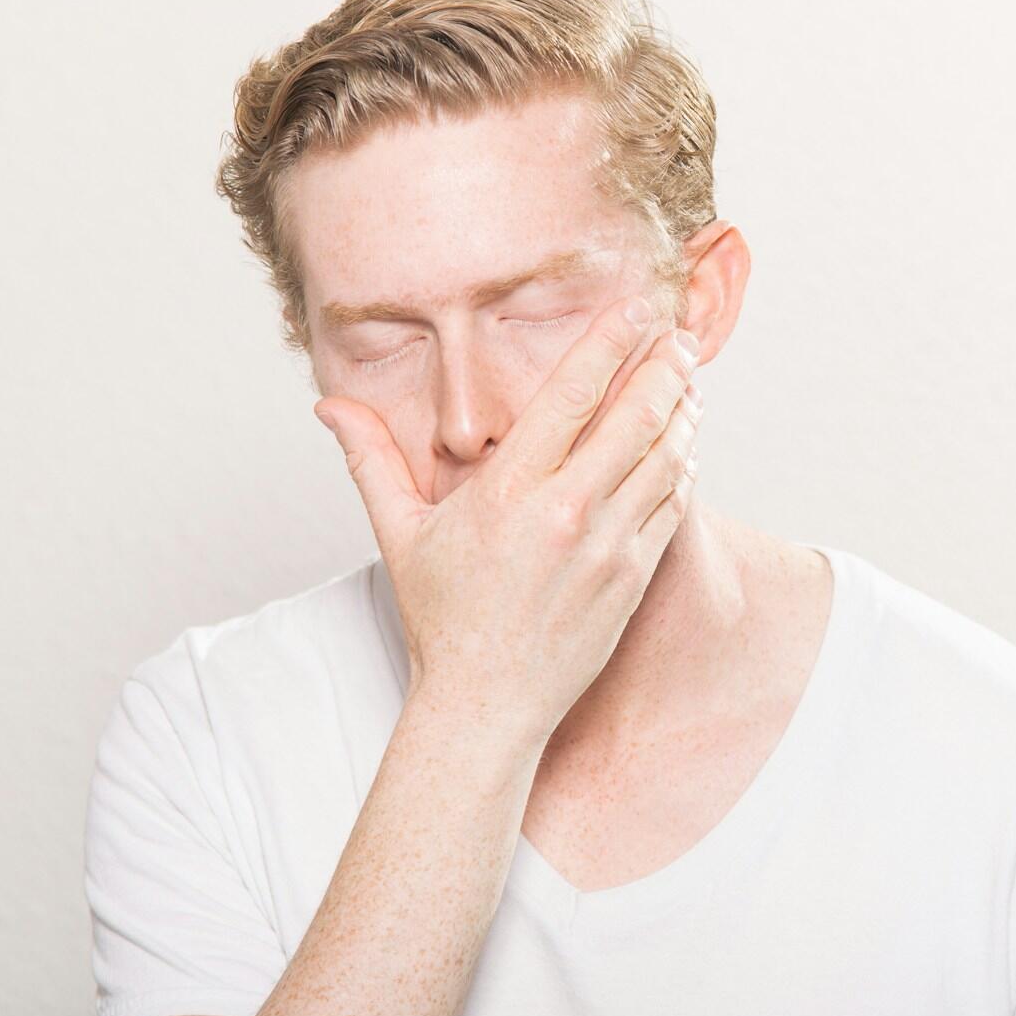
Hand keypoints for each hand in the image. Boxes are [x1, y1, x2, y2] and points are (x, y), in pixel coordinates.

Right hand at [313, 294, 704, 743]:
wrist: (487, 705)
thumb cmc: (442, 619)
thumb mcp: (399, 534)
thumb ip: (370, 460)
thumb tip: (328, 407)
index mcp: (509, 492)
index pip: (571, 395)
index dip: (610, 343)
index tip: (636, 310)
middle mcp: (565, 513)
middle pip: (634, 416)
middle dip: (663, 367)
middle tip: (676, 337)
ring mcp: (606, 547)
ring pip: (665, 458)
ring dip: (681, 412)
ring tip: (687, 382)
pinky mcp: (633, 577)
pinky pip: (672, 506)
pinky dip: (682, 467)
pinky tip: (682, 445)